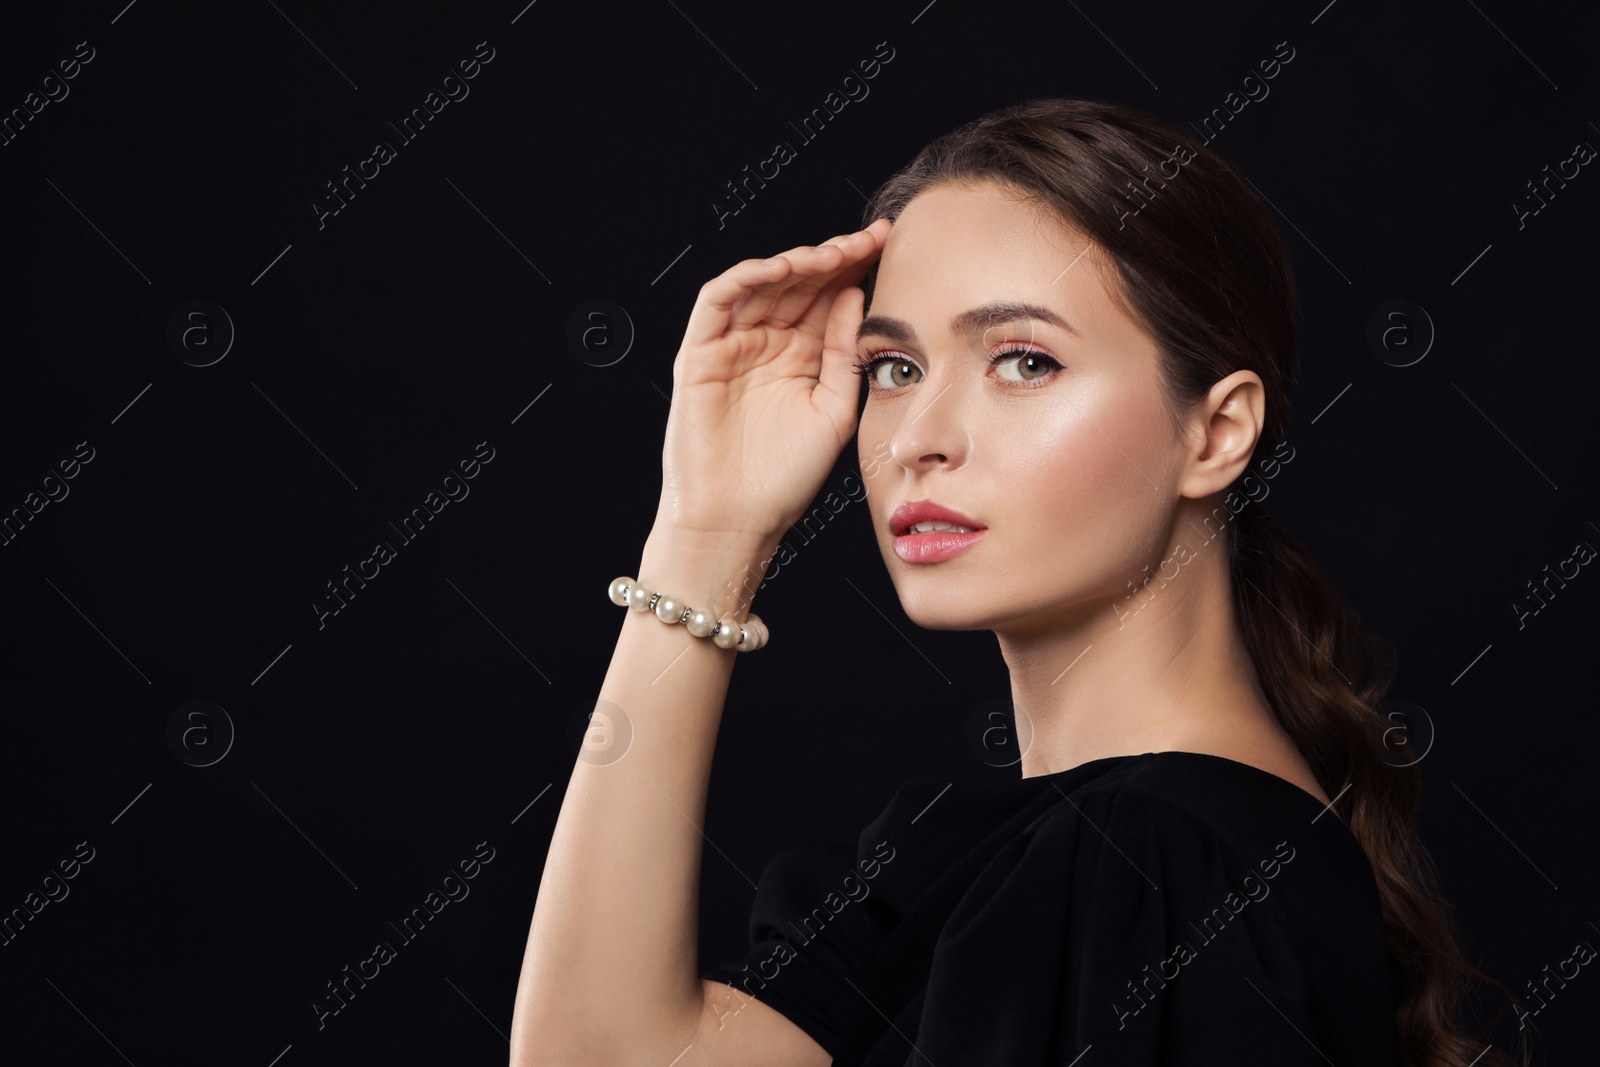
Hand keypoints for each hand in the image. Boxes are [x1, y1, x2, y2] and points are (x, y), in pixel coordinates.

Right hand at [655, 218, 892, 544]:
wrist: (738, 520)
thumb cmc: (784, 479)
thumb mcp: (834, 410)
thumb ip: (843, 353)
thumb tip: (856, 297)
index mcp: (802, 358)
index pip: (828, 298)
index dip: (856, 269)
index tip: (890, 246)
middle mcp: (767, 345)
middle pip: (799, 283)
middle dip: (834, 257)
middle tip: (868, 240)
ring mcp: (732, 346)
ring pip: (762, 284)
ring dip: (797, 261)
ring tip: (832, 253)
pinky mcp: (700, 353)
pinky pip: (718, 301)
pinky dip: (746, 277)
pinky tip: (780, 268)